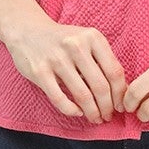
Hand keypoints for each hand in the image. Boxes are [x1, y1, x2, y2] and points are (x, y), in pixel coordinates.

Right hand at [0, 15, 127, 123]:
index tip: (121, 106)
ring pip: (82, 95)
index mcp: (93, 37)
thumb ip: (102, 60)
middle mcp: (76, 46)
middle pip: (101, 86)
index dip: (120, 94)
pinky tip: (77, 112)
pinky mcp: (39, 71)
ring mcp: (56, 58)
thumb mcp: (86, 40)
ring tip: (95, 118)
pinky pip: (60, 98)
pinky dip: (71, 110)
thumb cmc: (63, 40)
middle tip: (108, 116)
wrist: (27, 30)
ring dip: (92, 112)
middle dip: (107, 107)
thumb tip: (120, 93)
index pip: (115, 72)